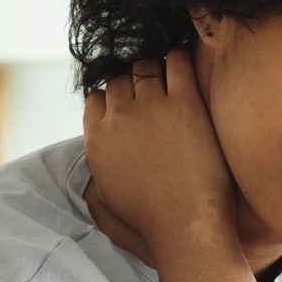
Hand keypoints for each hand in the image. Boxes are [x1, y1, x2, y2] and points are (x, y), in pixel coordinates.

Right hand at [81, 48, 235, 252]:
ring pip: (145, 67)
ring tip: (167, 71)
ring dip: (155, 67)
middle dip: (133, 80)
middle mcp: (119, 117)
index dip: (113, 96)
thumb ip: (98, 163)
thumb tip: (99, 149)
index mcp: (97, 138)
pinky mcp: (184, 104)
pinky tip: (183, 60)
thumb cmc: (150, 218)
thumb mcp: (106, 193)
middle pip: (120, 79)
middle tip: (151, 84)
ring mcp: (151, 108)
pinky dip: (179, 57)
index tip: (127, 99)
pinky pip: (178, 64)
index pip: (96, 98)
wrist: (185, 224)